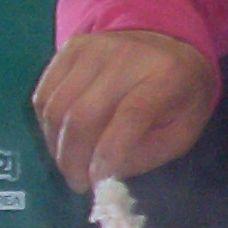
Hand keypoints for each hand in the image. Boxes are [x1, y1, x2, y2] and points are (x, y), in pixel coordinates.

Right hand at [33, 30, 216, 188]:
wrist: (168, 42)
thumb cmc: (179, 95)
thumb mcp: (182, 131)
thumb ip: (147, 155)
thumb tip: (103, 175)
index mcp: (167, 76)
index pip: (130, 116)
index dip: (108, 155)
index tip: (96, 184)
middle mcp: (127, 56)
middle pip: (83, 115)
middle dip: (73, 159)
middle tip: (78, 183)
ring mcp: (93, 48)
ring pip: (56, 107)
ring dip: (57, 146)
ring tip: (71, 163)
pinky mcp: (69, 48)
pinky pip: (44, 95)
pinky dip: (46, 125)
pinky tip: (63, 138)